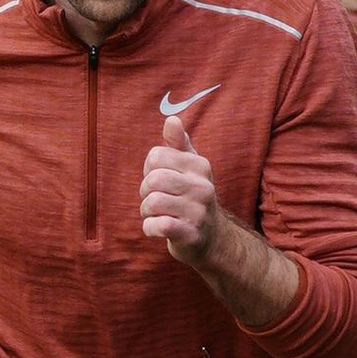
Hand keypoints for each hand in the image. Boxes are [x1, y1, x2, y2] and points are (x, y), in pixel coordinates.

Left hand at [139, 110, 219, 270]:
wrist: (211, 238)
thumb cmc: (192, 197)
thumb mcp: (189, 167)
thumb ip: (178, 144)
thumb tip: (171, 119)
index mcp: (200, 165)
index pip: (156, 156)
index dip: (149, 169)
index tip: (158, 180)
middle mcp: (203, 186)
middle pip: (153, 179)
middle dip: (145, 191)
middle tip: (154, 199)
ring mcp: (199, 211)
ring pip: (153, 202)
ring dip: (146, 211)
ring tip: (156, 214)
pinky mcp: (191, 234)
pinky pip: (159, 226)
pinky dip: (150, 227)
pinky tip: (157, 228)